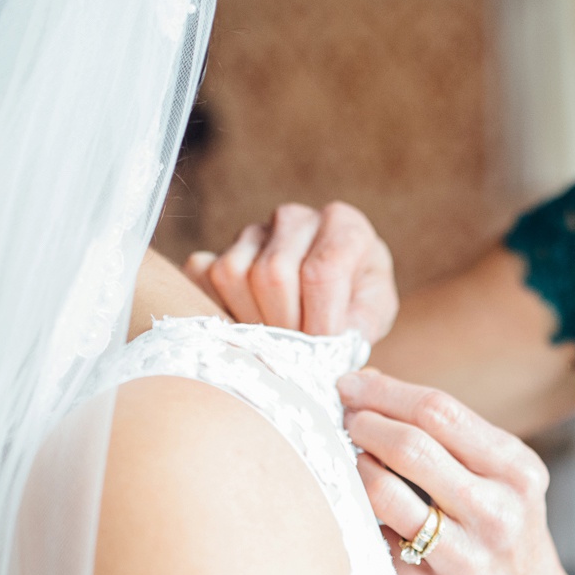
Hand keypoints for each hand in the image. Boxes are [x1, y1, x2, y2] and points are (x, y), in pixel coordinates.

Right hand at [186, 202, 397, 340]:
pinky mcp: (219, 248)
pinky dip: (218, 308)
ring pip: (233, 275)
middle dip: (285, 326)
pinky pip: (202, 275)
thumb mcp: (373, 314)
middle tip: (298, 354)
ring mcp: (253, 231)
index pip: (320, 271)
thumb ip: (357, 328)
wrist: (332, 292)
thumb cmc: (355, 302)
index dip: (318, 322)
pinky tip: (248, 324)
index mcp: (342, 224)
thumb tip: (328, 353)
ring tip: (277, 339)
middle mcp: (294, 218)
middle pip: (272, 274)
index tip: (321, 356)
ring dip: (253, 321)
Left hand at [339, 370, 574, 574]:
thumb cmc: (502, 531)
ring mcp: (465, 560)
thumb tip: (370, 384)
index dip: (384, 392)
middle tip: (344, 420)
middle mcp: (497, 514)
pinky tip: (364, 513)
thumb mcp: (501, 475)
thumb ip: (447, 432)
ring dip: (355, 469)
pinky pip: (378, 542)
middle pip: (410, 447)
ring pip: (386, 496)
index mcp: (517, 471)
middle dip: (364, 424)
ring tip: (351, 461)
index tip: (350, 385)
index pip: (439, 412)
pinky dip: (363, 520)